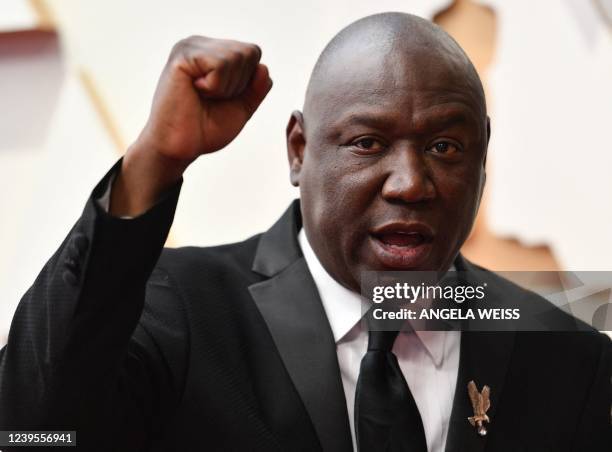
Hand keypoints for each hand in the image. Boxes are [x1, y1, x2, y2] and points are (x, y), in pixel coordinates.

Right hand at [111, 36, 271, 215]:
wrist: (179, 147)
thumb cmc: (205, 128)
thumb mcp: (241, 108)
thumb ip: (256, 88)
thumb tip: (264, 67)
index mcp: (214, 52)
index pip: (253, 53)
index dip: (247, 82)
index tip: (221, 98)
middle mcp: (202, 44)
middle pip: (249, 53)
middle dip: (238, 84)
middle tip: (210, 99)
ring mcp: (191, 46)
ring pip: (237, 57)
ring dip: (226, 87)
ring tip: (202, 95)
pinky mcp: (183, 55)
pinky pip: (221, 64)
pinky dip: (215, 86)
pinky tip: (194, 91)